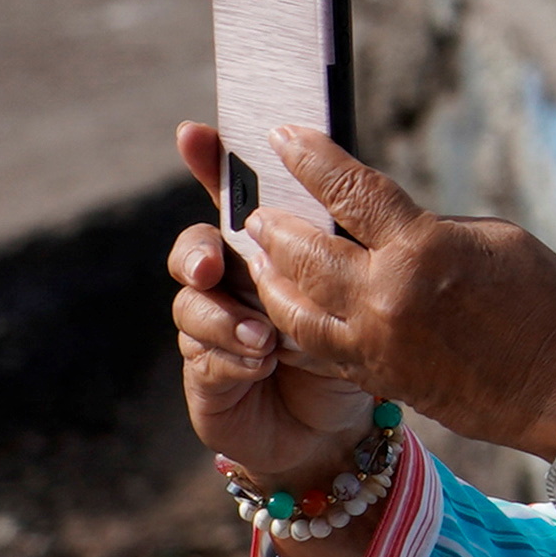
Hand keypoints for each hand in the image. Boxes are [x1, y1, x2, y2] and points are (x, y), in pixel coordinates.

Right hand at [166, 130, 373, 497]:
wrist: (338, 425)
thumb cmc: (356, 344)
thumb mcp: (363, 286)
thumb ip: (347, 238)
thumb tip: (356, 177)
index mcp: (270, 248)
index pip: (235, 196)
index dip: (211, 162)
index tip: (195, 132)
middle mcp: (233, 281)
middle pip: (197, 245)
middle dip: (201, 250)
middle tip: (219, 263)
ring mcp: (213, 327)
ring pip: (192, 303)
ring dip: (224, 317)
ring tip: (264, 339)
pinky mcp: (206, 373)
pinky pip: (200, 356)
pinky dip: (229, 356)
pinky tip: (260, 363)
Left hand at [213, 130, 555, 458]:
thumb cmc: (550, 302)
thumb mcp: (495, 240)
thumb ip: (430, 230)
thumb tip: (385, 228)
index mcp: (424, 248)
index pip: (351, 190)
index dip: (312, 158)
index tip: (284, 137)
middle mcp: (388, 296)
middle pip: (303, 251)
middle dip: (275, 224)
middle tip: (259, 211)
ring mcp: (375, 343)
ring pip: (292, 305)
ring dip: (270, 276)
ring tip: (261, 257)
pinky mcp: (377, 377)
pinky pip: (312, 346)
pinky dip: (291, 321)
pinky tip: (284, 307)